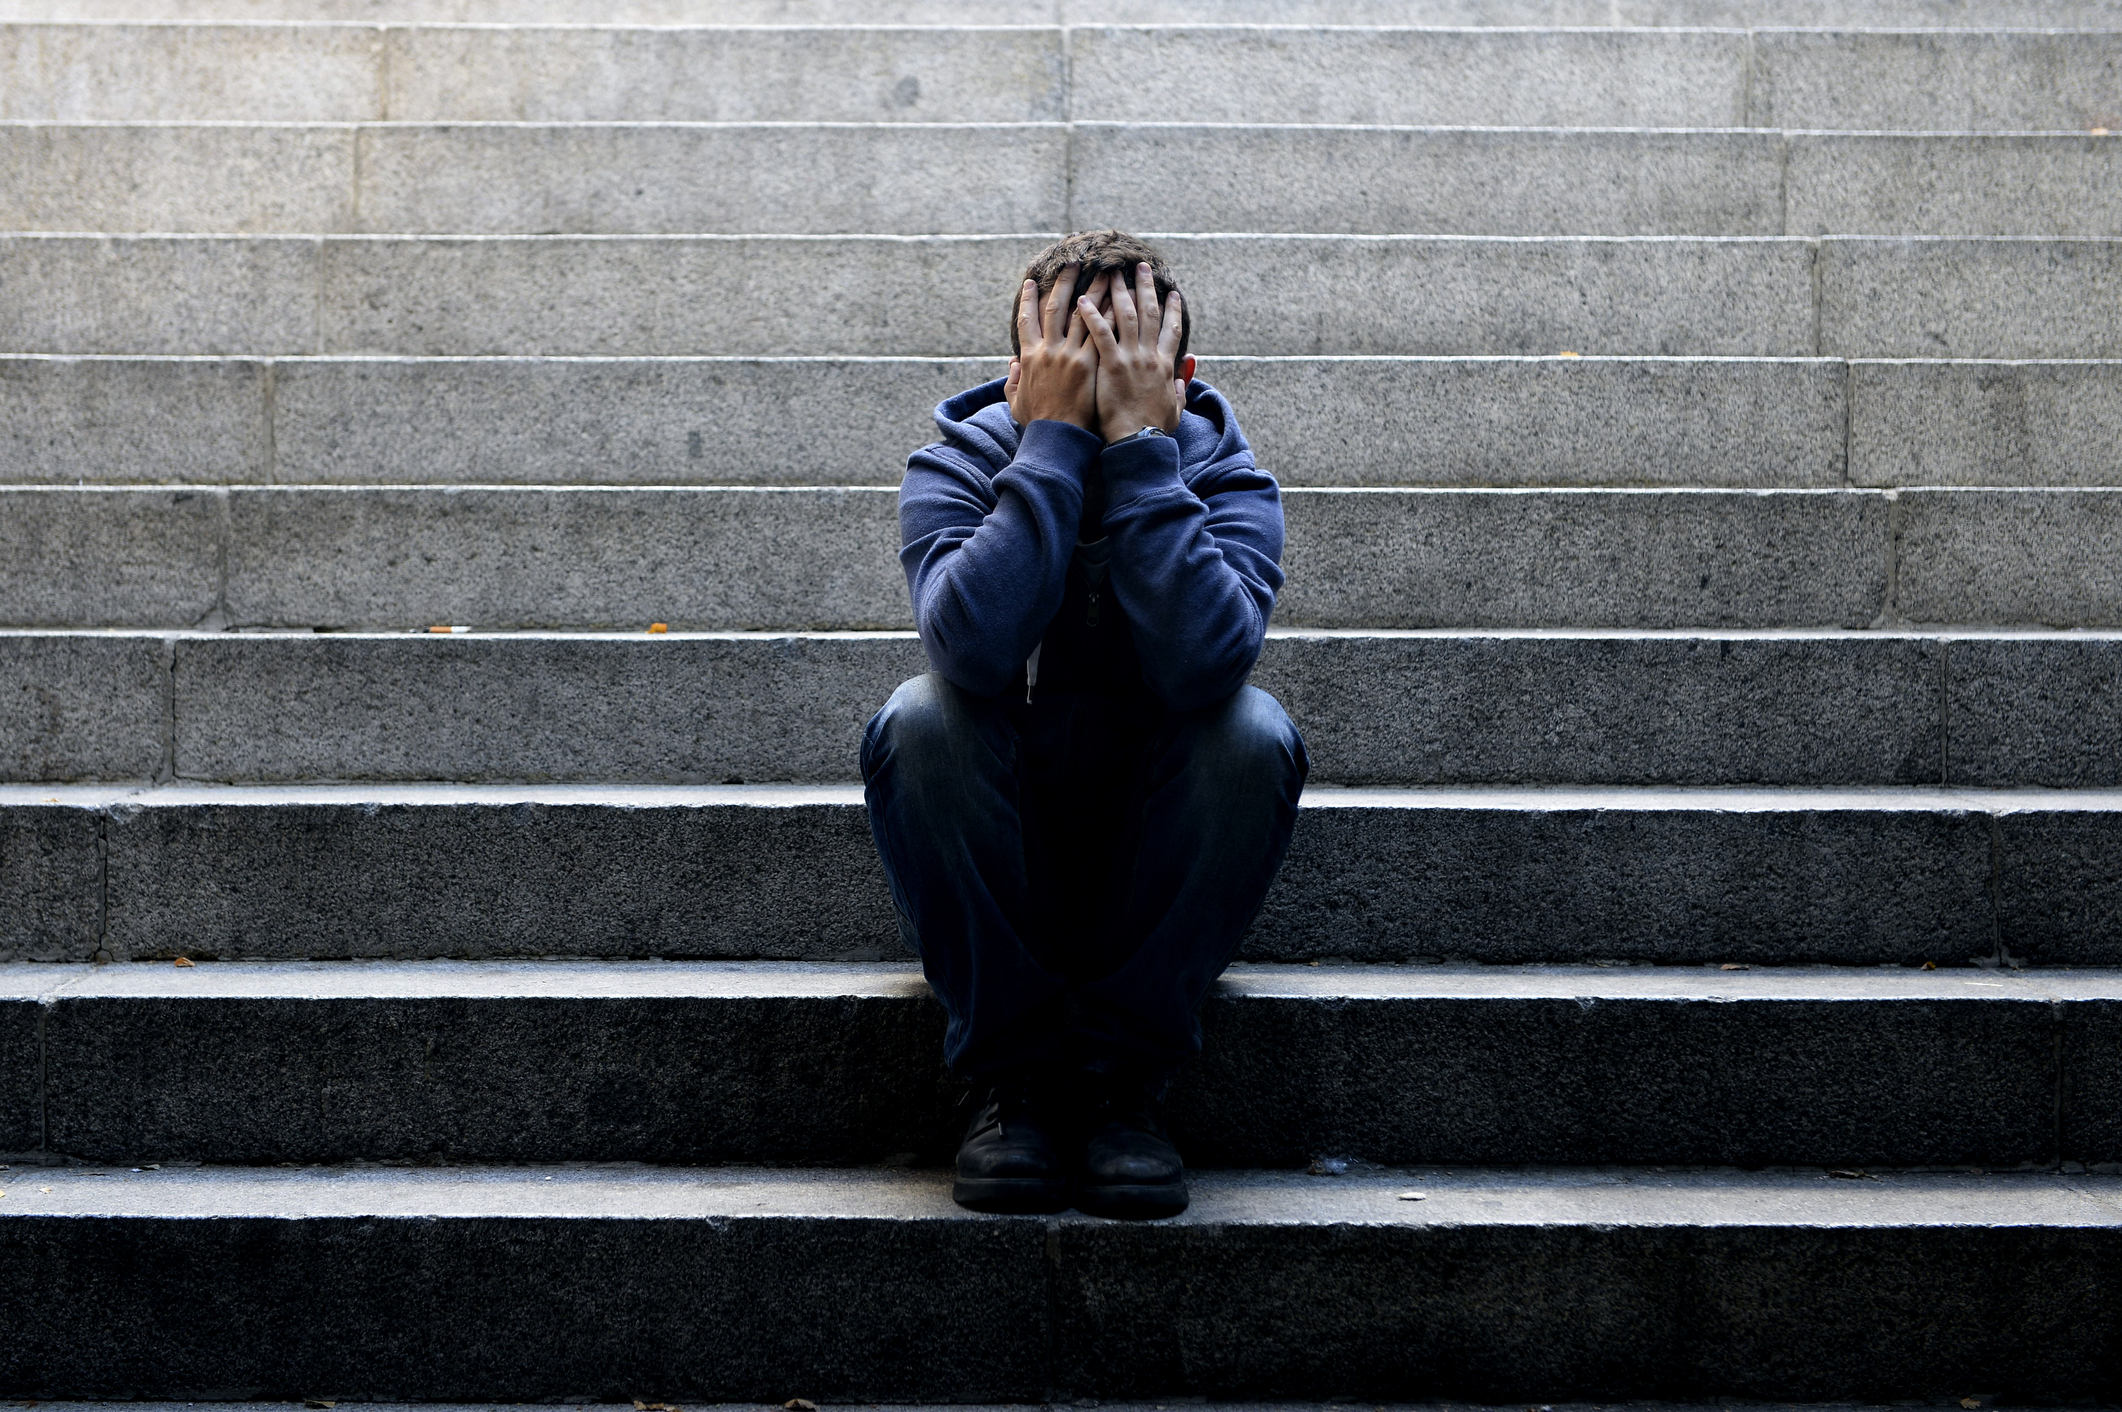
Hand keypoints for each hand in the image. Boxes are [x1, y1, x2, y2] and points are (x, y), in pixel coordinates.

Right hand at [1004, 263, 1098, 431]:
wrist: (1056, 438)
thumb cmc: (1037, 423)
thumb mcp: (1015, 402)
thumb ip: (1012, 381)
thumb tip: (1011, 365)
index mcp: (1029, 356)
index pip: (1027, 319)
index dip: (1027, 299)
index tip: (1031, 281)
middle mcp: (1048, 350)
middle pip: (1056, 308)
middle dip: (1065, 282)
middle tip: (1074, 263)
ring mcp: (1070, 356)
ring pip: (1083, 315)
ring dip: (1094, 292)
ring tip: (1105, 274)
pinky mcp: (1089, 365)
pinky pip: (1102, 334)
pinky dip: (1110, 316)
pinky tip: (1119, 301)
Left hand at [1077, 262, 1194, 443]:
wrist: (1138, 442)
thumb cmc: (1153, 430)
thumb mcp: (1175, 409)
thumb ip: (1180, 389)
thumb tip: (1184, 376)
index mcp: (1165, 365)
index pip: (1171, 329)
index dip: (1171, 308)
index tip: (1171, 292)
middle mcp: (1150, 355)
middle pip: (1149, 312)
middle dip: (1145, 286)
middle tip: (1139, 266)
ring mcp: (1131, 358)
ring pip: (1125, 315)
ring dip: (1119, 291)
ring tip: (1111, 272)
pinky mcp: (1111, 365)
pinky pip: (1100, 333)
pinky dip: (1091, 315)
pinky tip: (1082, 300)